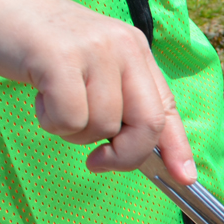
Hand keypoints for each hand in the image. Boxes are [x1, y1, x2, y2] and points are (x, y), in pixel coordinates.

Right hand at [0, 0, 195, 184]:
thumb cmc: (38, 45)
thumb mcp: (91, 67)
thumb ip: (118, 100)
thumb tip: (138, 152)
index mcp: (136, 50)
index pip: (168, 107)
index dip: (179, 148)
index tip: (184, 179)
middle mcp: (123, 46)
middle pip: (148, 123)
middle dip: (126, 155)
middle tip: (97, 161)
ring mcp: (94, 49)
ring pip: (103, 126)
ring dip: (74, 131)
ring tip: (54, 101)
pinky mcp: (60, 57)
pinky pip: (70, 119)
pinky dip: (52, 122)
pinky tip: (40, 96)